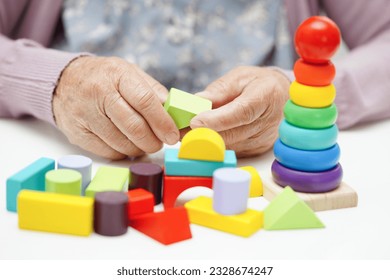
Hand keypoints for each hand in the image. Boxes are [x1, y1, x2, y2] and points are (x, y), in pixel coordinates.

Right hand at [53, 56, 178, 158]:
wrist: (63, 81)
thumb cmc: (104, 78)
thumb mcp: (129, 73)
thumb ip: (153, 91)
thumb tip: (174, 113)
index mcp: (116, 75)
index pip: (145, 101)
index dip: (162, 122)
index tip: (173, 135)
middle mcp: (98, 93)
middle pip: (134, 127)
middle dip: (153, 141)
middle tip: (161, 142)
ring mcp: (85, 115)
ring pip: (122, 144)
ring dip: (139, 148)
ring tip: (144, 142)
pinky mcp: (77, 133)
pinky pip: (108, 152)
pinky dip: (123, 152)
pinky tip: (126, 144)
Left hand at [189, 66, 289, 157]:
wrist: (282, 98)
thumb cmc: (258, 83)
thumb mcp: (240, 77)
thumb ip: (220, 90)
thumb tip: (198, 101)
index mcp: (265, 97)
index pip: (241, 112)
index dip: (217, 119)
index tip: (194, 121)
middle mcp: (266, 122)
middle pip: (231, 133)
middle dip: (201, 133)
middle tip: (177, 130)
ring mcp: (262, 139)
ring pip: (229, 144)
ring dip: (205, 141)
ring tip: (185, 132)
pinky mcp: (256, 150)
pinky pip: (231, 149)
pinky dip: (215, 144)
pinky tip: (202, 137)